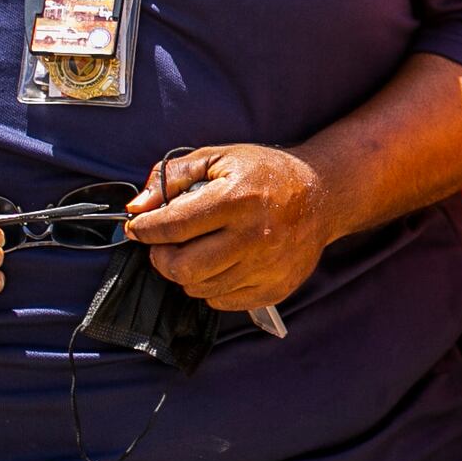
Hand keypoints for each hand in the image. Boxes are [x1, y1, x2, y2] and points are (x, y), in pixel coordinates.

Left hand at [126, 145, 336, 311]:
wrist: (323, 195)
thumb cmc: (266, 173)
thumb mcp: (219, 158)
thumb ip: (173, 176)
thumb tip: (138, 206)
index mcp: (237, 198)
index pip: (174, 225)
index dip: (146, 230)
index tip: (138, 228)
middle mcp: (254, 236)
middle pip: (183, 267)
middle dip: (161, 258)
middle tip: (163, 246)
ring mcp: (267, 267)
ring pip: (200, 288)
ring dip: (186, 273)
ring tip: (195, 252)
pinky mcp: (275, 288)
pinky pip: (223, 302)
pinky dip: (211, 287)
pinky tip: (219, 265)